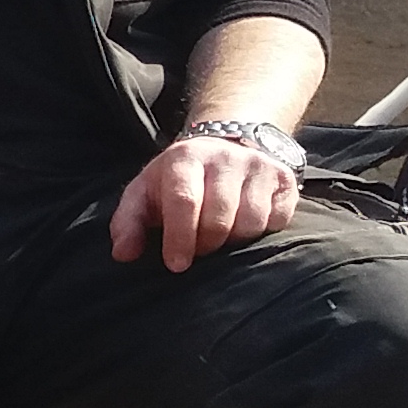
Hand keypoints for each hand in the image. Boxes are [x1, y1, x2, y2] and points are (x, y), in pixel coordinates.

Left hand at [110, 135, 298, 271]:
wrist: (227, 143)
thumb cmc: (178, 179)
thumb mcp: (145, 192)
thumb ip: (128, 222)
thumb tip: (123, 254)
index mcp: (185, 158)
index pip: (185, 200)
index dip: (180, 237)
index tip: (176, 265)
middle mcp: (225, 158)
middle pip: (220, 216)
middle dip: (206, 244)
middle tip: (198, 251)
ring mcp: (259, 166)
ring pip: (251, 221)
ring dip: (234, 242)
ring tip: (220, 238)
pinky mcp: (284, 179)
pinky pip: (277, 221)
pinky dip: (261, 233)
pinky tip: (245, 227)